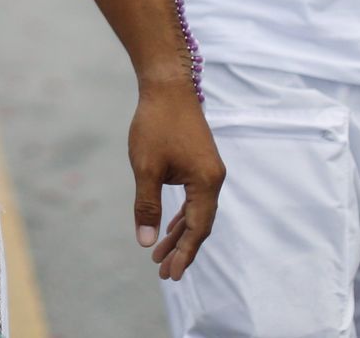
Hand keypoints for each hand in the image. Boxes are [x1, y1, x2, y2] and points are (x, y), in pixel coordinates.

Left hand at [128, 78, 222, 281]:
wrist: (167, 86)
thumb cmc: (156, 125)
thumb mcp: (146, 169)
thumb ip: (148, 206)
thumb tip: (147, 242)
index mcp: (206, 183)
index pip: (197, 228)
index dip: (184, 252)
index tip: (172, 273)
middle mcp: (214, 179)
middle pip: (199, 224)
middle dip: (182, 248)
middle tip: (164, 271)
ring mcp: (209, 170)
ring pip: (196, 211)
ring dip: (179, 233)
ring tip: (161, 254)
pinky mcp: (200, 163)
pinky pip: (194, 198)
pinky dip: (182, 214)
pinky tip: (171, 225)